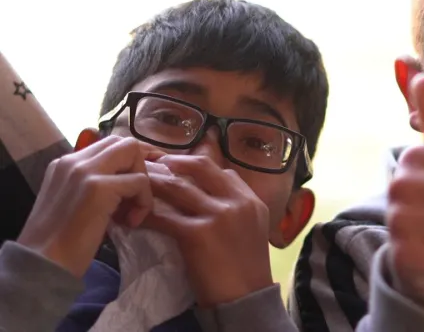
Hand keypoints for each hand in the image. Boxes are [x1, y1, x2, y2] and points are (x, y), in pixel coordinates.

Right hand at [17, 136, 162, 277]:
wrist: (43, 264)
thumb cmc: (60, 242)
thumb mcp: (76, 202)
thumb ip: (95, 184)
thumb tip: (129, 178)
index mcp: (65, 163)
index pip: (109, 145)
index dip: (129, 164)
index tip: (132, 189)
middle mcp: (73, 160)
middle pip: (124, 142)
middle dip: (139, 168)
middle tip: (134, 198)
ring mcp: (85, 171)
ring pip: (133, 153)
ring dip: (142, 184)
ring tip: (131, 213)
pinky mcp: (99, 187)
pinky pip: (139, 181)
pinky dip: (144, 202)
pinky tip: (130, 222)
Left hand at [142, 155, 273, 306]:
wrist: (247, 298)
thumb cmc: (247, 268)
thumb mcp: (253, 229)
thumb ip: (236, 209)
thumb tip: (209, 195)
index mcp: (251, 200)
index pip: (223, 171)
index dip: (198, 166)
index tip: (178, 168)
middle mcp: (236, 202)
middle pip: (200, 167)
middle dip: (174, 162)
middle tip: (153, 163)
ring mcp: (218, 215)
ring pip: (177, 187)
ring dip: (153, 184)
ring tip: (136, 183)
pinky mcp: (198, 234)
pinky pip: (164, 218)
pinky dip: (146, 215)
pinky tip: (134, 217)